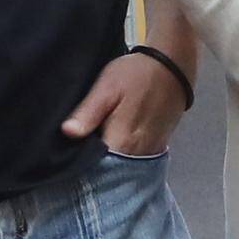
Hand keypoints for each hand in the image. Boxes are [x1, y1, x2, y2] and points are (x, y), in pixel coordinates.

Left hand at [58, 49, 189, 159]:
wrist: (172, 66)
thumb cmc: (135, 75)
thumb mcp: (107, 87)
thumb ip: (88, 113)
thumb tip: (67, 133)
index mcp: (122, 143)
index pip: (95, 168)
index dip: (79, 166)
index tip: (65, 160)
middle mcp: (138, 154)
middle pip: (111, 172)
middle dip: (93, 168)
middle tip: (75, 155)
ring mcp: (150, 152)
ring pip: (124, 169)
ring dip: (109, 165)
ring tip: (92, 153)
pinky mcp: (157, 146)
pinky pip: (135, 161)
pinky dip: (123, 159)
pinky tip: (112, 148)